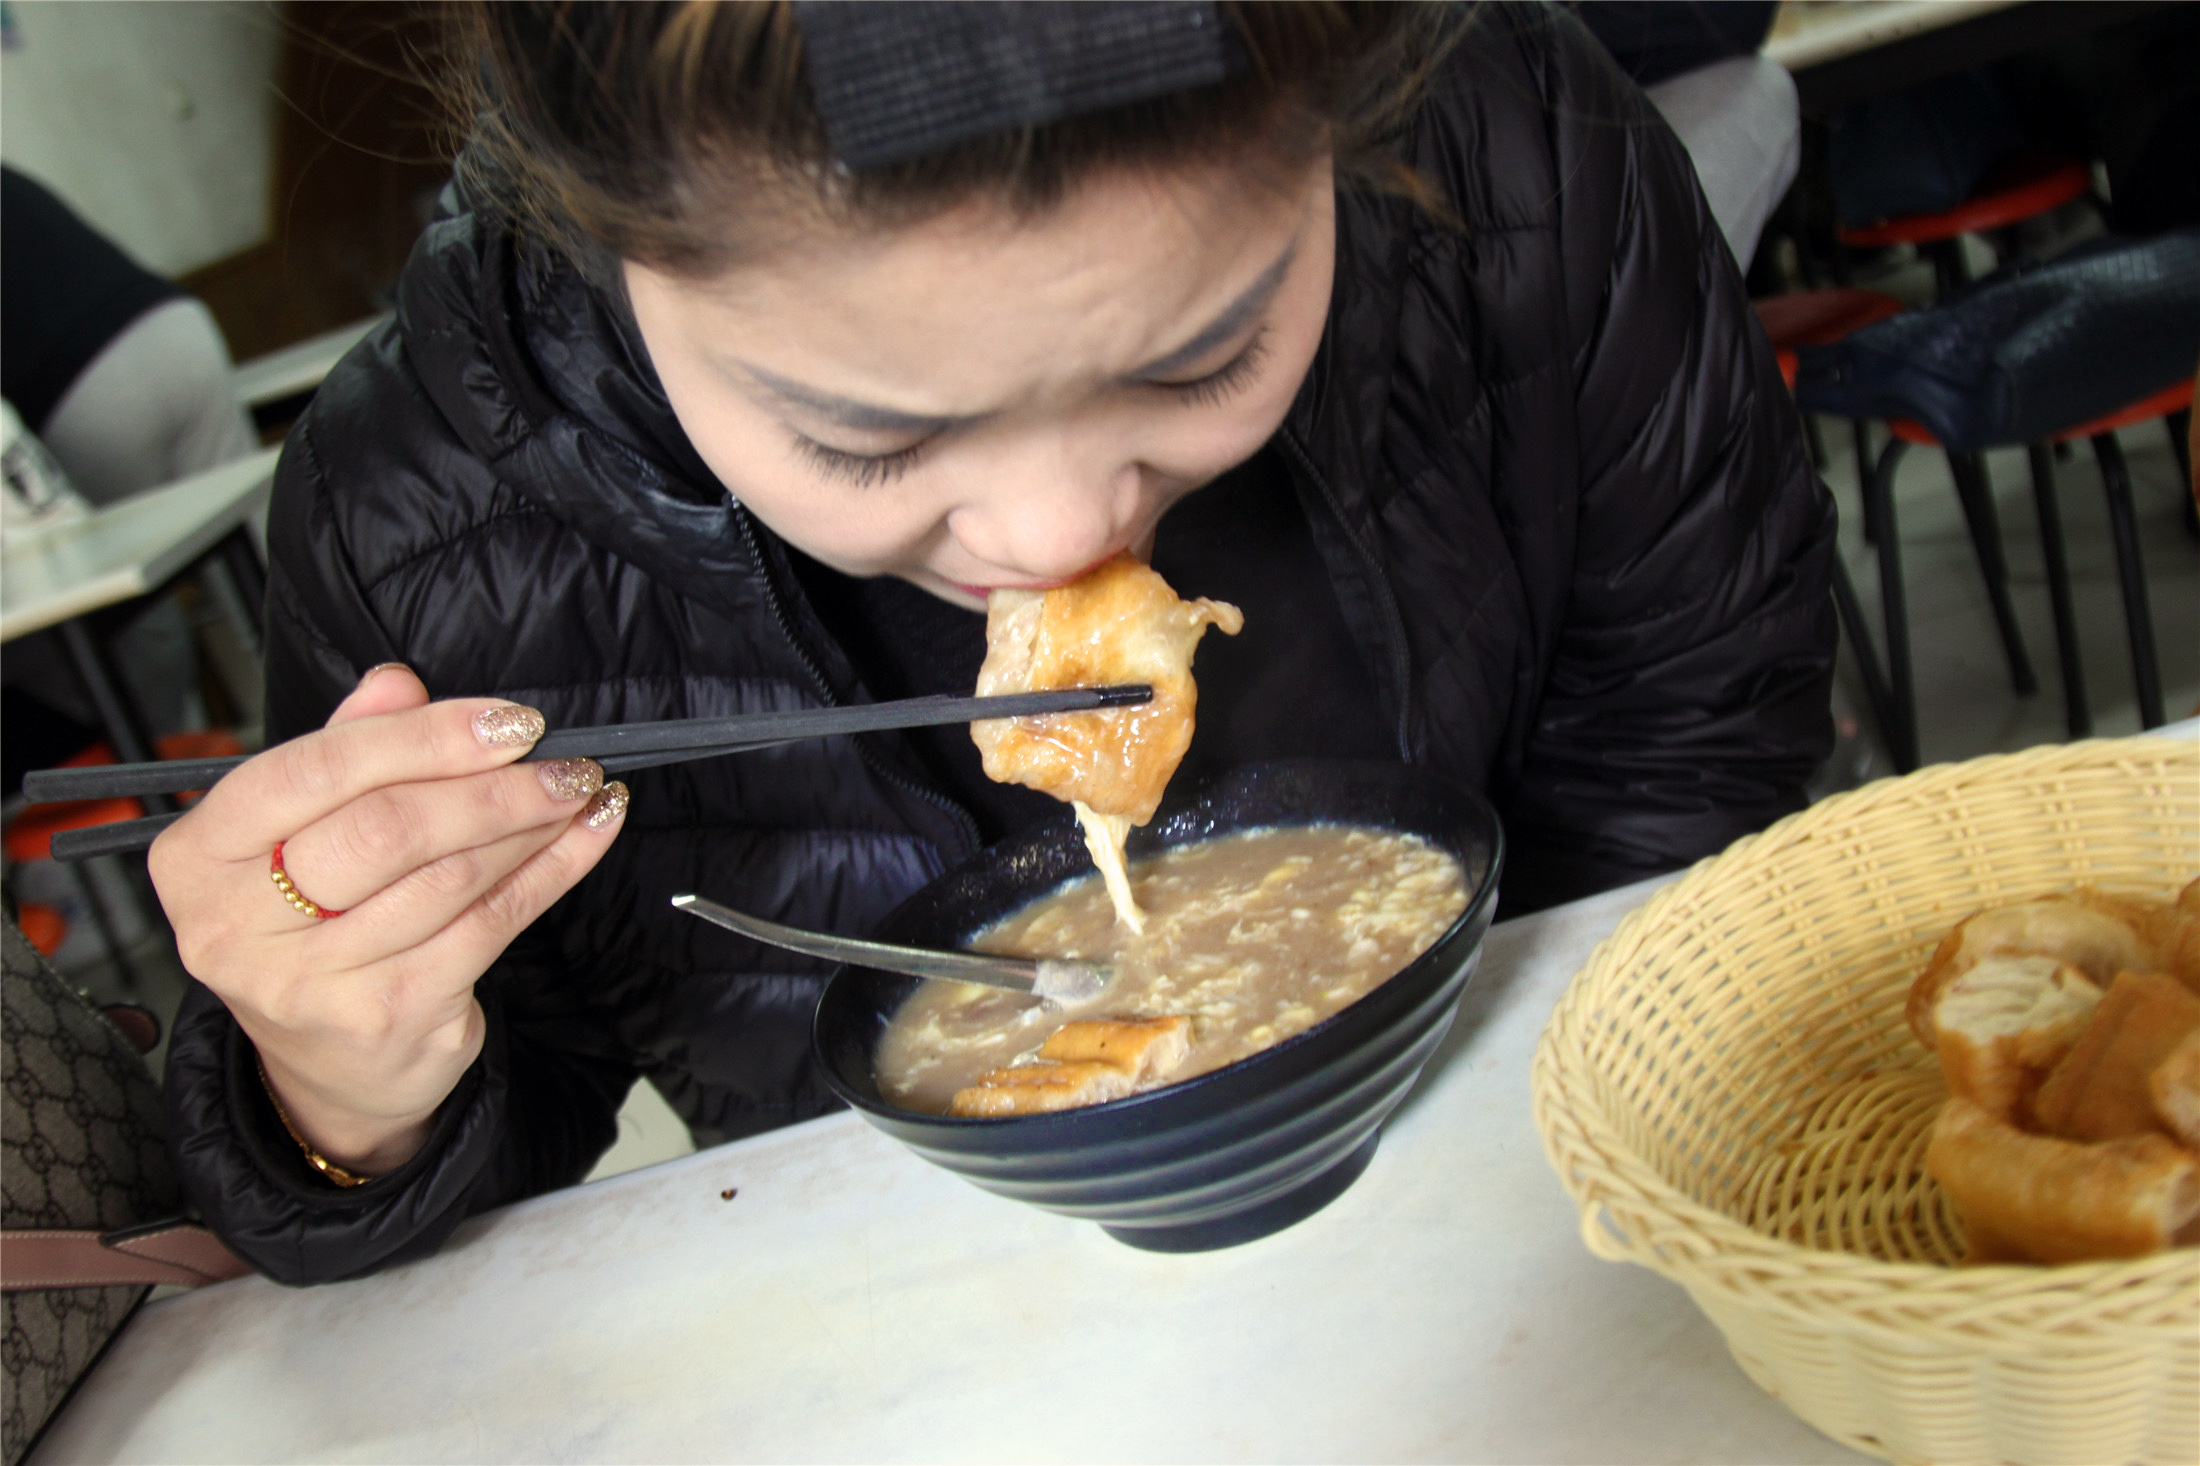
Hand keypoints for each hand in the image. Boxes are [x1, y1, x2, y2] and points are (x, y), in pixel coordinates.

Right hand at [149, 664, 628, 1176]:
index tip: (504, 720)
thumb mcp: (304, 834)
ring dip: (532, 823)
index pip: (314, 770)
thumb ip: (345, 750)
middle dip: (490, 785)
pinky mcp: (387, 1015)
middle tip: (560, 759)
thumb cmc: (315, 929)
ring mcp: (310, 981)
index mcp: (200, 855)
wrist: (332, 1068)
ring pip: (449, 876)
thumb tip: (397, 684)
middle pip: (386, 827)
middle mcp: (236, 924)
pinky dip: (552, 871)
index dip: (421, 737)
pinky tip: (586, 836)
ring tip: (580, 789)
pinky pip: (490, 924)